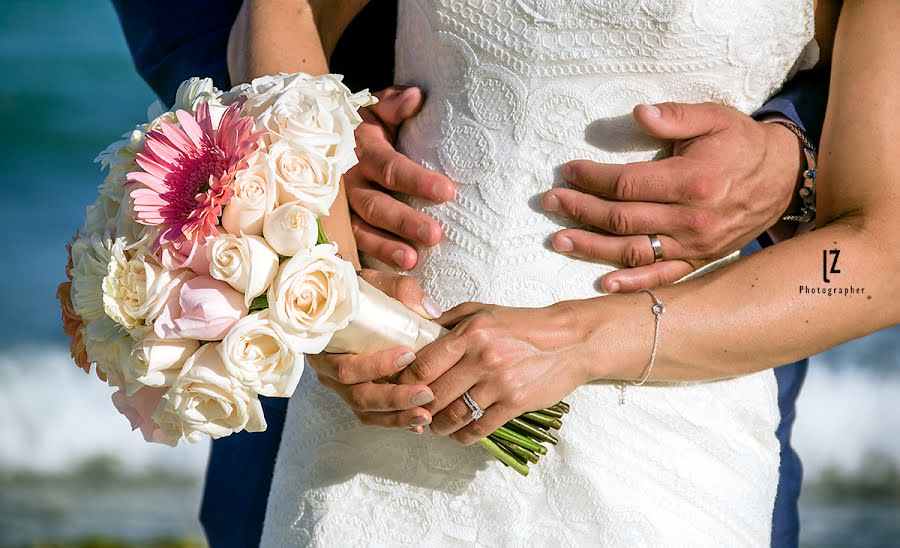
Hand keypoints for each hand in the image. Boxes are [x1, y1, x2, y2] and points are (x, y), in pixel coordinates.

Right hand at [306, 269, 443, 432]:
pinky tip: (419, 423)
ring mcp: (342, 387)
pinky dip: (395, 421)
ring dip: (396, 417)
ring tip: (426, 415)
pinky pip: (373, 416)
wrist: (345, 303)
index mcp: (325, 346)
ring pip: (365, 411)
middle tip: (426, 393)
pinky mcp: (357, 396)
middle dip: (393, 398)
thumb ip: (400, 289)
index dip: (374, 366)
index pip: (345, 366)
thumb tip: (430, 311)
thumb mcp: (374, 283)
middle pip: (357, 395)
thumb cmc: (358, 294)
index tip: (409, 355)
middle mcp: (329, 371)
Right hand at [347, 86, 455, 269]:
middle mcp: (346, 180)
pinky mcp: (334, 225)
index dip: (418, 180)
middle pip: (375, 205)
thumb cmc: (360, 124)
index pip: (391, 167)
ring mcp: (337, 207)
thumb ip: (394, 104)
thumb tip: (417, 97)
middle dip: (404, 221)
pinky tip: (387, 279)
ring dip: (385, 248)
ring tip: (412, 262)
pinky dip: (365, 263)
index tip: (448, 192)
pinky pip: (348, 246)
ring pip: (359, 230)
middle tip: (435, 236)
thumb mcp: (373, 107)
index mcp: (361, 149)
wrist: (312, 135)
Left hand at [394, 302, 592, 444]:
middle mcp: (482, 357)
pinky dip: (464, 436)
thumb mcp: (484, 311)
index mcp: (470, 332)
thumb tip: (418, 328)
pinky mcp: (516, 403)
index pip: (423, 363)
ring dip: (439, 426)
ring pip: (454, 415)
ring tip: (435, 426)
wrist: (570, 340)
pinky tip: (460, 434)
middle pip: (434, 393)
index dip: (406, 381)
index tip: (402, 388)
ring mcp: (500, 382)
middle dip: (420, 407)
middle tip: (416, 411)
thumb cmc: (524, 325)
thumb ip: (450, 320)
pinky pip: (479, 428)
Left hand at [541, 102, 802, 292]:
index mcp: (692, 181)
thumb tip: (639, 113)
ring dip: (591, 248)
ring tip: (557, 240)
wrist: (784, 179)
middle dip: (580, 211)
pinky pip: (662, 278)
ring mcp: (695, 245)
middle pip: (622, 219)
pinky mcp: (700, 260)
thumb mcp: (715, 117)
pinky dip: (632, 283)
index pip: (627, 185)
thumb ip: (676, 116)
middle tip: (549, 202)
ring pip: (633, 252)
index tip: (567, 171)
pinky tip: (603, 284)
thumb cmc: (741, 144)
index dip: (592, 179)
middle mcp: (692, 219)